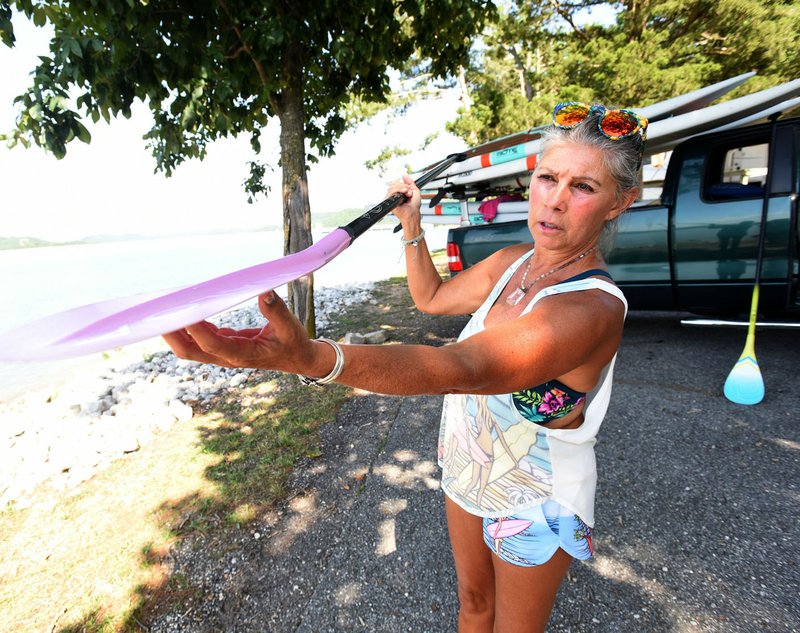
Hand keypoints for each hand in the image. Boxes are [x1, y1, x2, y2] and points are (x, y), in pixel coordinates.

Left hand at [163, 291, 317, 372]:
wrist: (297, 360)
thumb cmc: (294, 344)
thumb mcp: (291, 329)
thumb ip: (277, 312)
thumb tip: (265, 292)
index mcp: (243, 354)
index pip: (213, 344)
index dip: (197, 330)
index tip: (185, 312)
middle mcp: (228, 356)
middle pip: (191, 351)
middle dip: (172, 335)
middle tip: (159, 313)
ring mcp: (223, 353)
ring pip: (191, 347)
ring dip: (175, 331)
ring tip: (164, 308)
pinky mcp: (223, 346)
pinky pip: (199, 339)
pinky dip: (188, 326)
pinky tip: (183, 309)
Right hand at [386, 174, 420, 226]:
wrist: (413, 213)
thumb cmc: (414, 205)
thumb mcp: (415, 190)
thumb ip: (410, 181)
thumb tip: (404, 174)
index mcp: (400, 192)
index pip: (397, 182)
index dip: (404, 184)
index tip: (410, 189)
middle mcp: (395, 194)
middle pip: (394, 183)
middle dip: (404, 186)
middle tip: (409, 192)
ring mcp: (392, 197)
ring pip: (393, 186)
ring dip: (403, 189)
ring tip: (408, 194)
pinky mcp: (389, 200)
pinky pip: (391, 191)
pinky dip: (399, 190)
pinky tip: (404, 194)